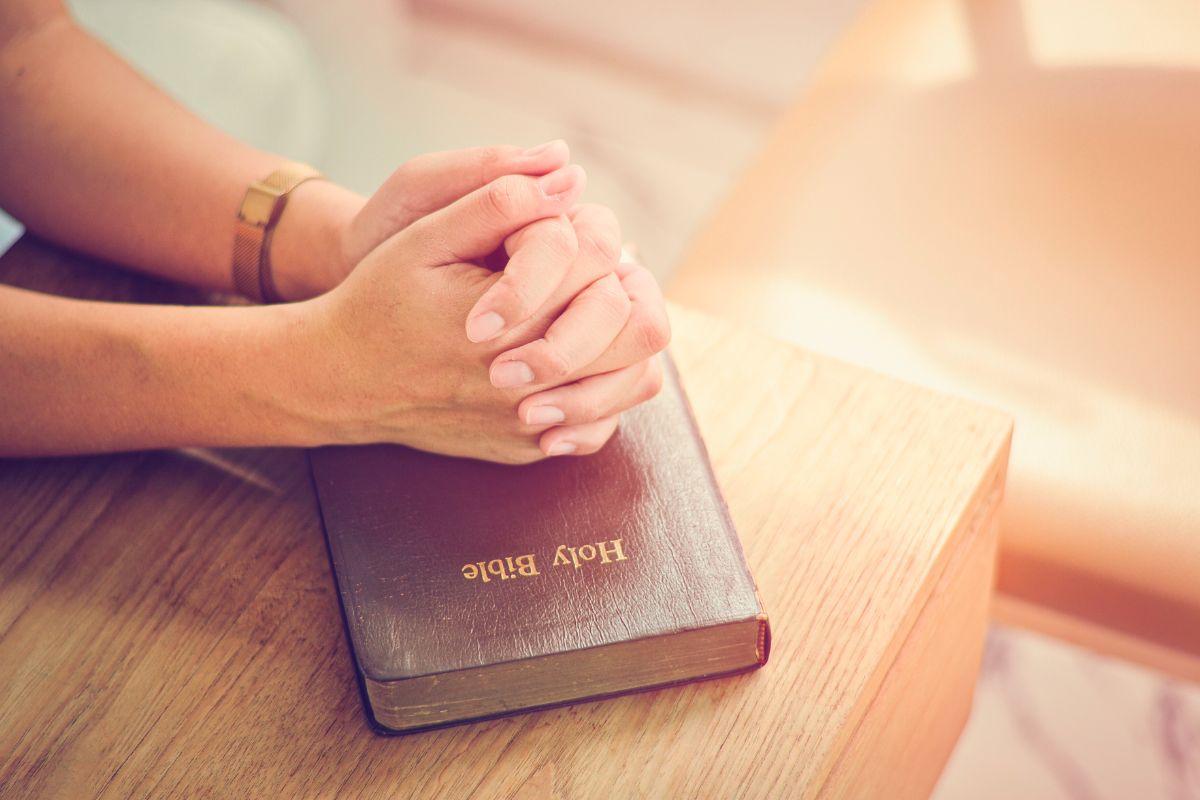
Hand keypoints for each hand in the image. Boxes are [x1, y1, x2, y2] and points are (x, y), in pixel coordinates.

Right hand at [293, 167, 668, 462]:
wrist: (341, 379)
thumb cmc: (380, 300)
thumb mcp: (424, 237)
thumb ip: (496, 203)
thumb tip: (568, 181)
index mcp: (512, 322)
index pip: (603, 263)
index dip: (589, 233)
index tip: (558, 230)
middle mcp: (533, 384)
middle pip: (640, 325)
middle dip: (622, 284)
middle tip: (587, 268)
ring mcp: (534, 425)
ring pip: (637, 378)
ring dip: (625, 335)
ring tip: (588, 307)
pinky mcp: (529, 448)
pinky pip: (605, 423)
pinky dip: (605, 385)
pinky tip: (575, 357)